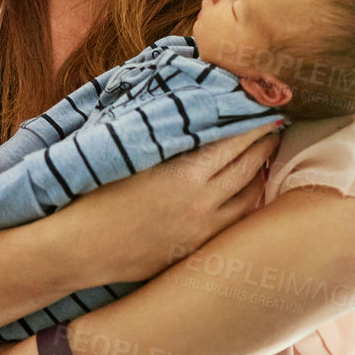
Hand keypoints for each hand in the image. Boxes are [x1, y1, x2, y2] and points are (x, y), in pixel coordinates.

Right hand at [43, 122, 280, 286]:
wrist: (80, 247)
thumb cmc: (95, 192)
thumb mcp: (130, 153)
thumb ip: (165, 133)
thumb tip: (187, 108)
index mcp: (183, 174)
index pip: (233, 140)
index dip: (252, 122)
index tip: (262, 106)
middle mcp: (201, 203)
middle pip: (248, 166)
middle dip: (264, 141)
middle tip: (274, 123)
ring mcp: (202, 230)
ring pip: (248, 196)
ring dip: (260, 171)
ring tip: (265, 153)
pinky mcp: (197, 248)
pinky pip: (236, 221)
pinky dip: (247, 201)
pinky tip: (248, 189)